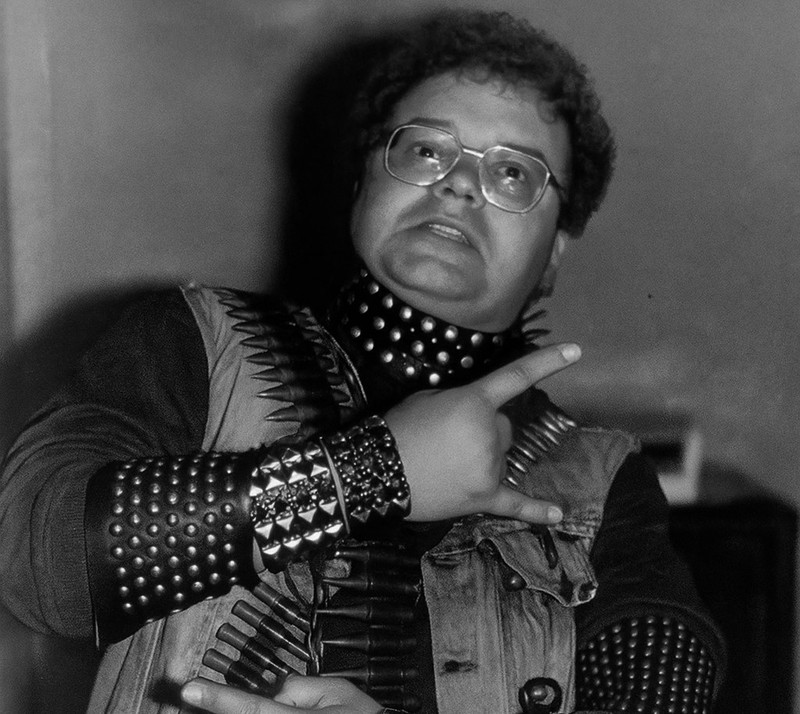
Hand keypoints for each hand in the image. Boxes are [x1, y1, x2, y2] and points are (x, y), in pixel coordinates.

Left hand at [181, 675, 381, 712]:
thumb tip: (273, 690)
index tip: (190, 688)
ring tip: (210, 703)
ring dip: (232, 713)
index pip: (251, 706)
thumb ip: (301, 687)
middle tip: (193, 699)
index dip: (218, 697)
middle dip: (217, 710)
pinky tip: (252, 708)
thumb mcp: (339, 691)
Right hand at [383, 343, 579, 523]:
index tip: (576, 351)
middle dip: (483, 431)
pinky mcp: (482, 498)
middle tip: (447, 441)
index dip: (546, 362)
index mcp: (474, 402)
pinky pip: (515, 504)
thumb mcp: (427, 399)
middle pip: (504, 429)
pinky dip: (535, 511)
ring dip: (481, 459)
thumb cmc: (398, 428)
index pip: (516, 376)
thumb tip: (476, 417)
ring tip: (445, 465)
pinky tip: (557, 514)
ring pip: (502, 458)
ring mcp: (488, 468)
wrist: (373, 471)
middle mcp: (488, 434)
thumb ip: (461, 402)